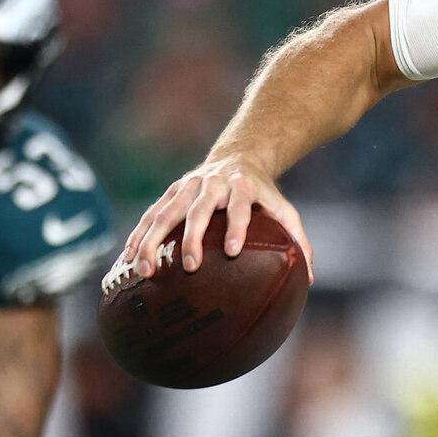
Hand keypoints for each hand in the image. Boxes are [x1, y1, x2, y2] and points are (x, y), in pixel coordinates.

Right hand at [120, 156, 312, 279]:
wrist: (238, 158)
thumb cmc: (263, 194)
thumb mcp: (283, 209)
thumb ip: (298, 238)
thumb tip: (309, 278)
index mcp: (243, 187)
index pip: (241, 207)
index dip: (237, 226)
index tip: (233, 251)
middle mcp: (213, 184)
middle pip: (200, 210)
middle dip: (193, 238)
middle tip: (190, 267)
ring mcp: (188, 186)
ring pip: (166, 212)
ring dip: (153, 241)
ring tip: (146, 271)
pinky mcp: (171, 192)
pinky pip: (151, 214)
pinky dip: (138, 235)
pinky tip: (128, 258)